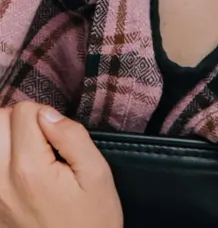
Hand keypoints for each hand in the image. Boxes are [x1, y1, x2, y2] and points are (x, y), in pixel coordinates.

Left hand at [0, 102, 122, 227]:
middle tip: (43, 141)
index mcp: (30, 170)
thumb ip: (72, 136)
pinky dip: (4, 162)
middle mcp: (2, 182)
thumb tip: (48, 114)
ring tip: (29, 152)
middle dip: (19, 122)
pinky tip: (20, 172)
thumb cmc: (92, 222)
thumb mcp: (97, 175)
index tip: (59, 137)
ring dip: (7, 139)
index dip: (45, 115)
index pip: (23, 112)